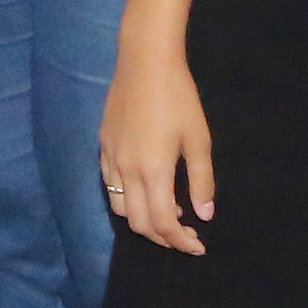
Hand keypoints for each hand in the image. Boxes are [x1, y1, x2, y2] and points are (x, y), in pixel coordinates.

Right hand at [100, 48, 217, 255]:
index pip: (163, 223)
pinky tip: (146, 190)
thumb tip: (204, 215)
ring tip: (167, 216)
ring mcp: (111, 159)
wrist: (144, 62)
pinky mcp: (103, 146)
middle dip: (163, 238)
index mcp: (153, 171)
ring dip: (143, 222)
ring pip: (120, 208)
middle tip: (186, 236)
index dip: (180, 242)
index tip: (198, 246)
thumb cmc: (178, 98)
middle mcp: (126, 171)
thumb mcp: (198, 140)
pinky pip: (110, 186)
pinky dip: (128, 200)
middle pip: (139, 223)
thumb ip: (201, 181)